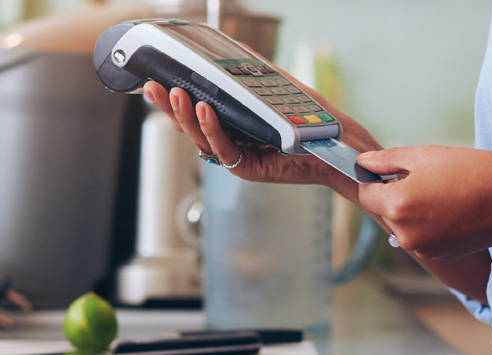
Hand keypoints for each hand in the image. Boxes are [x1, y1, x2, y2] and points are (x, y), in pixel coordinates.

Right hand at [141, 75, 381, 189]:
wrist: (339, 144)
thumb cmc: (312, 120)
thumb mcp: (278, 88)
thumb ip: (256, 72)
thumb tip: (235, 49)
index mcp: (231, 125)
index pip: (194, 111)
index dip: (174, 98)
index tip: (157, 77)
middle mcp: (230, 142)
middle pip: (189, 127)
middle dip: (169, 107)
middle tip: (153, 86)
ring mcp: (237, 157)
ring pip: (201, 139)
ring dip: (186, 116)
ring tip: (176, 93)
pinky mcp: (249, 168)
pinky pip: (224, 149)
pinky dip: (212, 130)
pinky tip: (204, 110)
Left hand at [356, 145, 491, 258]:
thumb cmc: (473, 171)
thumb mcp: (426, 155)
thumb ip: (388, 160)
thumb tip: (362, 162)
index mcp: (397, 205)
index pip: (366, 193)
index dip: (375, 178)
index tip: (392, 169)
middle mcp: (404, 233)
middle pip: (384, 210)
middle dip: (395, 194)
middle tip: (427, 177)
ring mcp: (421, 249)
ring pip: (402, 224)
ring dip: (411, 209)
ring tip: (443, 192)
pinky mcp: (437, 255)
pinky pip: (419, 236)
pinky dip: (427, 223)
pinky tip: (452, 208)